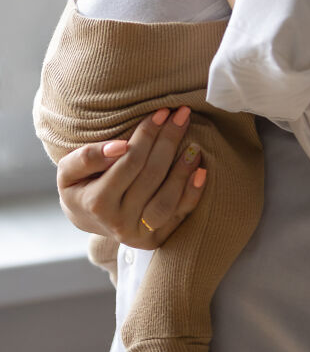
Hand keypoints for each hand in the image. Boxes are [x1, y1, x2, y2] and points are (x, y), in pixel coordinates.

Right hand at [56, 108, 206, 248]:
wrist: (87, 218)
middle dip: (168, 141)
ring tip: (194, 144)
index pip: (129, 162)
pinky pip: (179, 216)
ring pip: (167, 200)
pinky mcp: (156, 238)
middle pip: (151, 176)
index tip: (161, 112)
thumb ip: (87, 157)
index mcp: (96, 203)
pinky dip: (193, 194)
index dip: (147, 135)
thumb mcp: (67, 170)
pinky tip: (201, 171)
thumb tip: (119, 147)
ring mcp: (139, 234)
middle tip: (182, 115)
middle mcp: (118, 223)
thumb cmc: (80, 186)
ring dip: (183, 170)